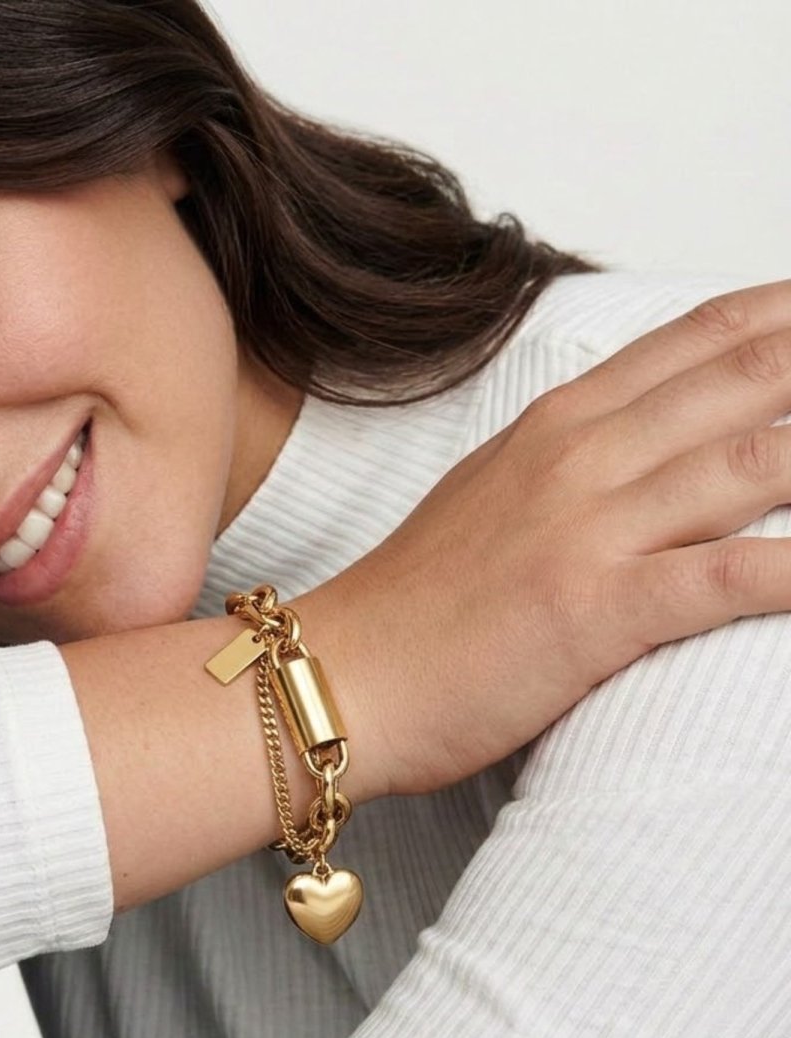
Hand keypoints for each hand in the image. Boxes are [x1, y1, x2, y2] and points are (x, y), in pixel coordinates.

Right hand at [318, 281, 790, 793]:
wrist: (340, 672)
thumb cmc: (411, 604)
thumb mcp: (487, 499)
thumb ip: (565, 461)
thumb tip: (635, 447)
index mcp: (556, 426)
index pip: (699, 342)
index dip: (788, 317)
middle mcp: (582, 457)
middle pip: (750, 381)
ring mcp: (589, 526)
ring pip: (760, 460)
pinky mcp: (596, 607)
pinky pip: (735, 575)